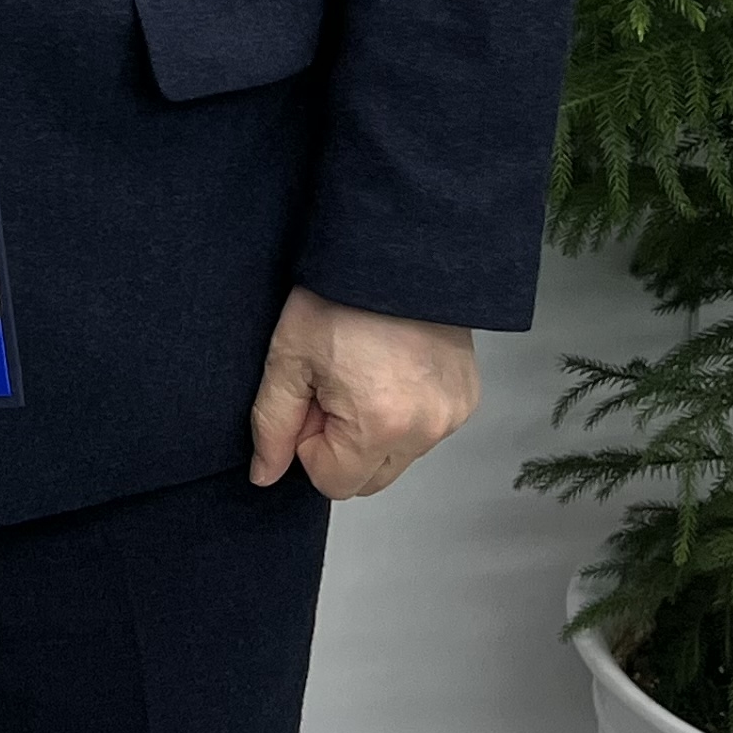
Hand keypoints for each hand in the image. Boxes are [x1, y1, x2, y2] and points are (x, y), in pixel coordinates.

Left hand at [245, 286, 476, 497]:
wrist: (397, 251)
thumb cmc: (339, 296)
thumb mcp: (289, 357)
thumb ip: (273, 425)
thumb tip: (265, 475)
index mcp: (380, 426)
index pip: (334, 482)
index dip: (310, 445)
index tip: (312, 398)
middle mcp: (426, 430)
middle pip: (369, 478)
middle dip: (343, 445)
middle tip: (334, 385)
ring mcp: (452, 415)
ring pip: (398, 455)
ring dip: (374, 430)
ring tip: (364, 370)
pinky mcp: (467, 398)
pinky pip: (425, 429)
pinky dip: (404, 412)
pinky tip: (391, 367)